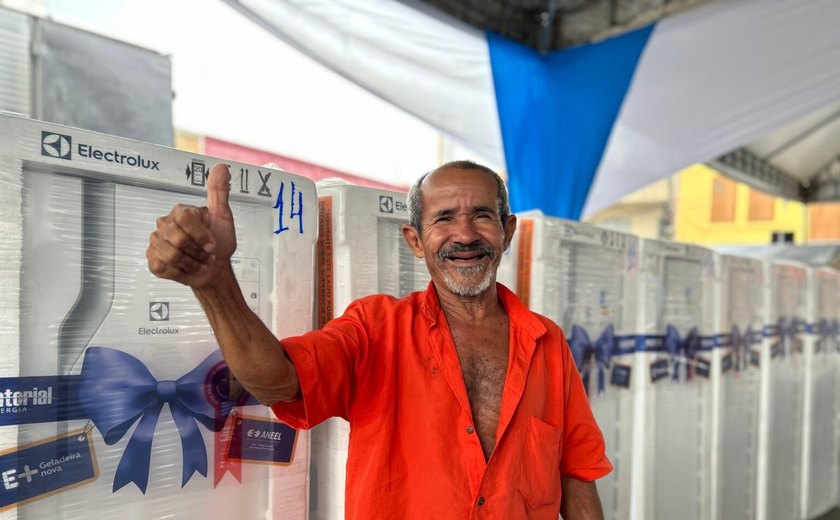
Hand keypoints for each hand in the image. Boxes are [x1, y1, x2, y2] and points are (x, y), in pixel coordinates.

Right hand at [147, 164, 236, 287]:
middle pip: (178, 239)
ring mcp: (156, 242)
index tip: (212, 244)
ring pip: (171, 255)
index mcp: (180, 212)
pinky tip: (186, 268)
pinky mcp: (153, 261)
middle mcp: (165, 224)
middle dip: (198, 252)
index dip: (201, 235)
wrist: (214, 269)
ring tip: (199, 262)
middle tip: (207, 254)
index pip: (185, 219)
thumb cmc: (219, 243)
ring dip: (192, 263)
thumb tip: (221, 168)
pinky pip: (163, 267)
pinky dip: (180, 272)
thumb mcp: (223, 217)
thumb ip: (219, 192)